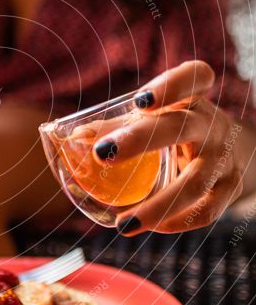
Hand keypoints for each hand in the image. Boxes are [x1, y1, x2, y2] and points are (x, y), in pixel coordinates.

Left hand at [93, 61, 243, 233]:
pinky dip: (176, 222)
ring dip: (157, 206)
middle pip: (181, 128)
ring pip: (195, 182)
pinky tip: (150, 227)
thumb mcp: (154, 120)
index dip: (171, 85)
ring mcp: (223, 158)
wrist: (229, 151)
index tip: (140, 101)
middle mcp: (211, 125)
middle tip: (103, 154)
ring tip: (123, 224)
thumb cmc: (176, 130)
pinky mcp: (229, 188)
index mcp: (193, 98)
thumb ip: (117, 126)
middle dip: (140, 140)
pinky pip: (206, 211)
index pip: (194, 77)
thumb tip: (76, 137)